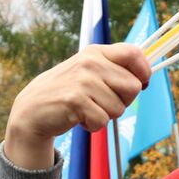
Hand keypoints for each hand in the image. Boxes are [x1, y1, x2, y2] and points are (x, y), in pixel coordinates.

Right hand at [4, 44, 150, 169]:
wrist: (33, 108)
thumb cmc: (67, 91)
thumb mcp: (88, 71)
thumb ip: (113, 69)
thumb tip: (145, 77)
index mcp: (96, 52)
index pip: (134, 53)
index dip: (144, 71)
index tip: (142, 83)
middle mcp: (90, 63)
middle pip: (133, 87)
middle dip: (124, 101)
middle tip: (103, 102)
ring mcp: (83, 81)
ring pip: (119, 108)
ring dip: (105, 115)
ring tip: (86, 108)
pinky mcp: (76, 100)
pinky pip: (103, 121)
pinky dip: (93, 126)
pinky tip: (79, 117)